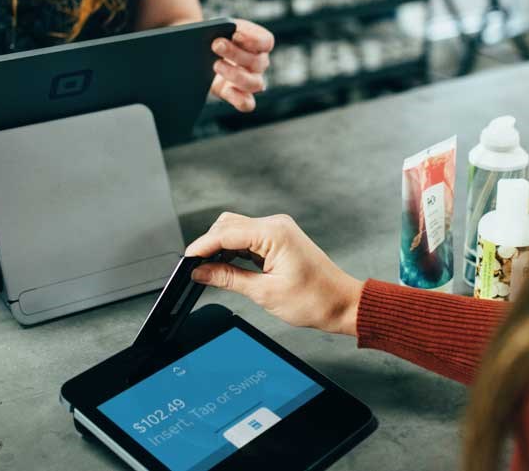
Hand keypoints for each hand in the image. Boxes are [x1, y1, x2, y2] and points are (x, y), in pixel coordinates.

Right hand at [186, 213, 363, 336]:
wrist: (342, 304)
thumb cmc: (314, 300)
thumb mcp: (264, 293)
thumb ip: (228, 279)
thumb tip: (201, 272)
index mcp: (274, 233)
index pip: (225, 233)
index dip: (202, 247)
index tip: (186, 261)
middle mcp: (275, 225)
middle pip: (227, 225)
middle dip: (209, 245)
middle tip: (194, 269)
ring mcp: (278, 230)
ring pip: (236, 230)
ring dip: (220, 248)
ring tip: (208, 271)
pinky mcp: (278, 239)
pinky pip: (247, 238)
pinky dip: (233, 251)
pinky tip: (226, 267)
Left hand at [210, 19, 273, 112]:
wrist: (198, 51)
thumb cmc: (212, 35)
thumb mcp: (218, 27)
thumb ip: (222, 28)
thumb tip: (218, 37)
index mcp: (258, 43)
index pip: (266, 42)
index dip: (254, 40)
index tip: (235, 34)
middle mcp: (259, 63)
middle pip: (257, 61)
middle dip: (235, 53)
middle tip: (216, 45)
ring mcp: (250, 80)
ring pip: (254, 84)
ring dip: (235, 74)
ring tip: (215, 65)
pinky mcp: (237, 95)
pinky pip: (247, 103)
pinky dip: (240, 99)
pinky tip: (227, 89)